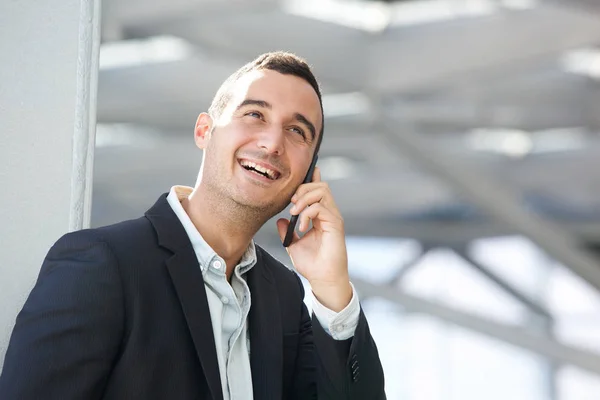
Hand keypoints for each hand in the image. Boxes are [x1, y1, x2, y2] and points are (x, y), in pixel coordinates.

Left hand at [276, 167, 351, 311]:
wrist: (321, 278)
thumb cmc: (311, 264)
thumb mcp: (293, 244)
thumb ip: (287, 230)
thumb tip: (280, 220)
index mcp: (321, 216)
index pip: (318, 191)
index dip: (312, 179)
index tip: (303, 173)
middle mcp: (329, 214)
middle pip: (320, 185)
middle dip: (302, 189)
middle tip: (291, 204)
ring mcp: (333, 218)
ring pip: (322, 191)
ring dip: (304, 199)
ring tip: (294, 213)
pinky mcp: (335, 224)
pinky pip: (321, 207)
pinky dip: (307, 213)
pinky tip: (301, 227)